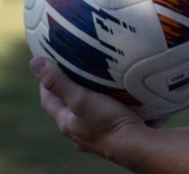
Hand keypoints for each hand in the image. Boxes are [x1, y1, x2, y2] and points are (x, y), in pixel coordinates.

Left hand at [31, 56, 145, 159]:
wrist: (134, 144)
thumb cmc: (107, 120)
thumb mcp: (80, 98)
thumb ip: (59, 82)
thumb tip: (35, 63)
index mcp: (66, 123)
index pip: (48, 101)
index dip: (45, 84)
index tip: (49, 68)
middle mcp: (77, 132)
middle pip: (66, 109)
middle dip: (67, 92)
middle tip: (74, 73)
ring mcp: (93, 136)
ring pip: (85, 115)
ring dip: (87, 101)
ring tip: (96, 85)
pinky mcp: (111, 135)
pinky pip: (102, 119)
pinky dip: (104, 109)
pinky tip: (114, 103)